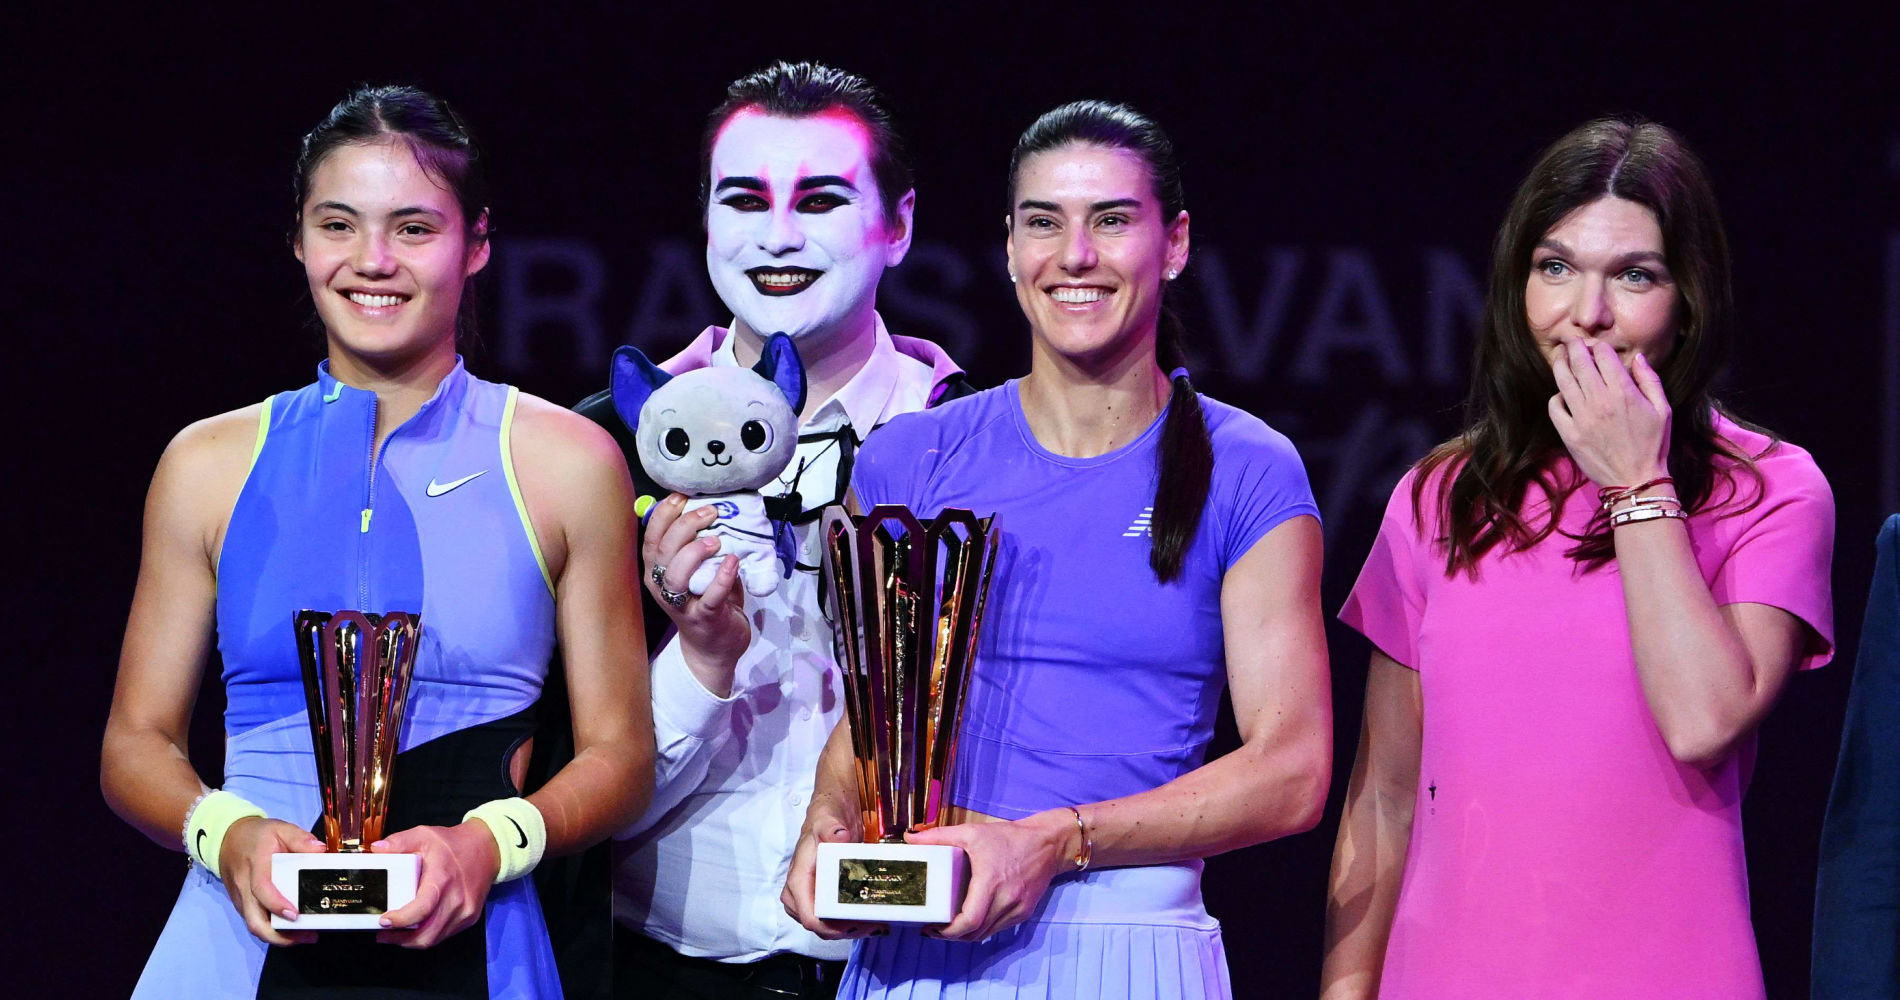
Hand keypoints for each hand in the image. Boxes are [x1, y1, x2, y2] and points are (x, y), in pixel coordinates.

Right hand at [219, 816, 325, 945]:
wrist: (227, 839)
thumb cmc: (257, 835)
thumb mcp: (279, 828)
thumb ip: (300, 838)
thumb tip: (320, 850)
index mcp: (255, 866)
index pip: (261, 890)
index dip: (277, 905)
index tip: (295, 915)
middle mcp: (245, 888)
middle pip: (255, 921)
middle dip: (279, 935)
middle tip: (308, 935)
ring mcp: (241, 899)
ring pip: (254, 926)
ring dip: (278, 937)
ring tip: (304, 936)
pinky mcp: (242, 905)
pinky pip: (255, 922)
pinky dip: (272, 930)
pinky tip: (291, 929)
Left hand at [372, 822, 499, 947]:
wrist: (488, 848)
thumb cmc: (453, 843)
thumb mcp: (424, 834)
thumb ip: (400, 841)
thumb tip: (376, 849)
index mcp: (442, 879)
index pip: (422, 908)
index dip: (401, 920)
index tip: (383, 921)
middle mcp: (457, 899)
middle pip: (427, 933)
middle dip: (400, 939)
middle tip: (382, 933)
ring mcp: (465, 911)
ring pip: (435, 938)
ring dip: (412, 941)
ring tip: (394, 935)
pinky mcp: (470, 918)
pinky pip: (445, 934)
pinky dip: (428, 935)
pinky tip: (416, 928)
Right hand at [642, 494, 751, 695]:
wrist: (715, 648)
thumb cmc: (706, 601)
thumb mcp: (697, 571)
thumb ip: (698, 545)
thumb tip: (711, 509)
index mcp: (657, 572)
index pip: (652, 538)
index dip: (663, 515)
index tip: (681, 497)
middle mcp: (662, 587)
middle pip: (663, 552)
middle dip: (685, 526)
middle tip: (711, 513)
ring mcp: (681, 605)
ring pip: (676, 575)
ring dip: (694, 552)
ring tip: (716, 540)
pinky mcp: (705, 619)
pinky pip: (710, 597)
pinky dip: (722, 578)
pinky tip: (733, 562)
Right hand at [781, 807, 883, 939]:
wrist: (830, 814)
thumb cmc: (825, 818)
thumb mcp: (827, 820)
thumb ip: (830, 828)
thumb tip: (838, 836)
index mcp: (798, 880)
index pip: (811, 918)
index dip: (834, 928)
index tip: (860, 922)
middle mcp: (799, 894)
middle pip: (821, 927)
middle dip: (848, 931)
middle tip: (877, 925)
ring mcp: (809, 898)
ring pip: (828, 926)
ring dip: (852, 929)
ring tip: (879, 923)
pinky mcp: (820, 897)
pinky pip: (832, 918)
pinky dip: (851, 922)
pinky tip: (872, 919)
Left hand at [906, 811, 1073, 942]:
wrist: (1049, 843)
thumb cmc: (1009, 837)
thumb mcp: (972, 832)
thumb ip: (938, 836)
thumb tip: (909, 838)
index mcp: (991, 882)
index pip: (969, 921)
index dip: (948, 932)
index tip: (932, 928)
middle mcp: (1006, 900)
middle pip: (975, 934)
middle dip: (952, 936)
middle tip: (934, 929)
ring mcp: (1017, 909)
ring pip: (986, 935)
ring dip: (967, 935)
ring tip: (949, 927)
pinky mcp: (1024, 912)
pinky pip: (998, 928)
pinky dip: (983, 929)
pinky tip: (972, 920)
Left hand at [1548, 339, 1670, 488]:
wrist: (1636, 480)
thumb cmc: (1654, 444)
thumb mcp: (1663, 409)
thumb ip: (1650, 380)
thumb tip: (1636, 356)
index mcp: (1624, 393)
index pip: (1604, 356)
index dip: (1598, 346)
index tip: (1596, 345)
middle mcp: (1600, 401)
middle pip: (1579, 362)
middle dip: (1574, 347)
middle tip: (1570, 341)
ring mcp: (1582, 417)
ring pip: (1563, 380)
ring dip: (1560, 364)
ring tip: (1560, 357)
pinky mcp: (1569, 434)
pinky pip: (1554, 407)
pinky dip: (1556, 397)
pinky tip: (1563, 394)